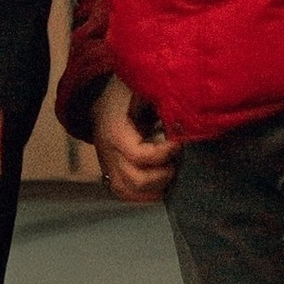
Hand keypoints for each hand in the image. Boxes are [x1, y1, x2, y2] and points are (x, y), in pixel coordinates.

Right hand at [86, 81, 180, 206]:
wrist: (99, 97)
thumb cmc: (124, 92)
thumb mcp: (140, 89)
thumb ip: (159, 102)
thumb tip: (183, 116)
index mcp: (115, 131)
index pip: (139, 155)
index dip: (163, 154)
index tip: (178, 144)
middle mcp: (108, 153)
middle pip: (136, 179)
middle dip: (162, 175)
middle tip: (174, 163)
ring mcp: (106, 165)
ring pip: (129, 191)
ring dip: (154, 188)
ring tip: (167, 172)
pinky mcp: (109, 172)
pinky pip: (124, 192)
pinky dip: (143, 194)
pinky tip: (158, 183)